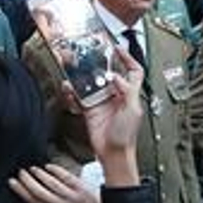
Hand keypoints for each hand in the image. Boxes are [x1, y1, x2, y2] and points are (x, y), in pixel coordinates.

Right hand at [8, 165, 101, 202]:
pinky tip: (49, 167)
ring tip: (32, 169)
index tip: (13, 183)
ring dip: (39, 175)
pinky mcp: (82, 189)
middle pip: (39, 193)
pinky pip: (65, 177)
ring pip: (50, 184)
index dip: (22, 192)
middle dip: (26, 182)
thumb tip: (43, 194)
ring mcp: (73, 198)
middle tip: (20, 173)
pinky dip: (55, 171)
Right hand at [79, 44, 144, 182]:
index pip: (132, 71)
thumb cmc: (126, 136)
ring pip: (92, 83)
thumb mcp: (133, 110)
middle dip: (100, 64)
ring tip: (76, 69)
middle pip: (108, 74)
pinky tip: (69, 88)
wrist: (113, 153)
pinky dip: (73, 92)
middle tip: (91, 55)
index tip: (118, 48)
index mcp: (130, 94)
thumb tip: (117, 76)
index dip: (127, 59)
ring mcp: (102, 102)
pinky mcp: (90, 110)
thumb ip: (127, 90)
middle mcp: (116, 96)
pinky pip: (79, 97)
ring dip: (83, 77)